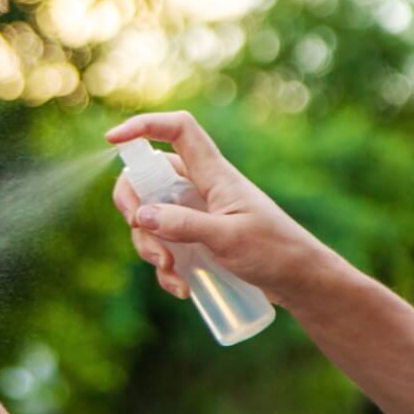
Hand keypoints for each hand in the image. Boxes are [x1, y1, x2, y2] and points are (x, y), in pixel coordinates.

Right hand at [106, 111, 332, 307]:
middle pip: (149, 179)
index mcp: (214, 174)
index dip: (145, 126)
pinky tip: (182, 288)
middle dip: (133, 206)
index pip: (178, 130)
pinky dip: (164, 267)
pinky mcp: (196, 241)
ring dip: (149, 246)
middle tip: (137, 228)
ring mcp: (196, 215)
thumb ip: (185, 225)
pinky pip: (164, 246)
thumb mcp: (229, 238)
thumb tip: (140, 215)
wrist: (300, 282)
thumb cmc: (275, 251)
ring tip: (172, 273)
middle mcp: (200, 188)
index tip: (113, 139)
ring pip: (150, 218)